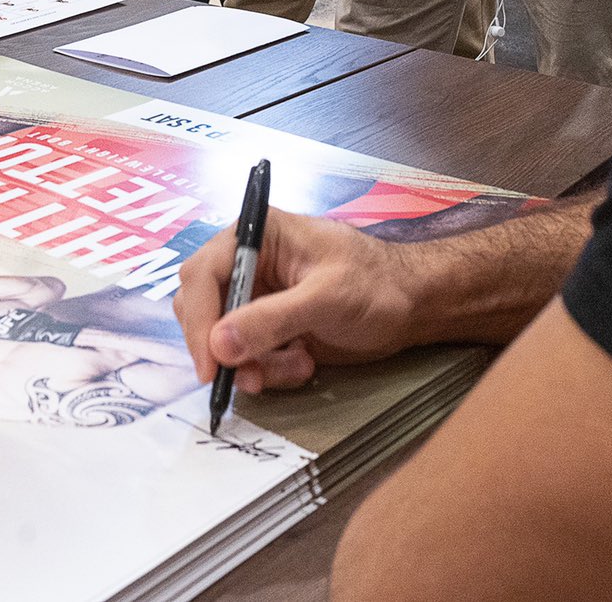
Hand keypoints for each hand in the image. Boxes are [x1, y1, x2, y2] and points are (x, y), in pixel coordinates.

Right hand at [172, 209, 428, 394]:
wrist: (412, 307)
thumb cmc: (375, 285)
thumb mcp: (326, 297)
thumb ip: (272, 319)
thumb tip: (218, 344)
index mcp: (255, 235)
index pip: (203, 274)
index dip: (199, 319)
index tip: (211, 365)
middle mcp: (246, 262)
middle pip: (201, 306)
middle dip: (223, 346)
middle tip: (249, 377)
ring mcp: (255, 296)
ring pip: (220, 338)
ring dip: (251, 363)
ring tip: (296, 367)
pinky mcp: (267, 327)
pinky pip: (244, 355)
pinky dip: (267, 369)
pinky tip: (304, 364)